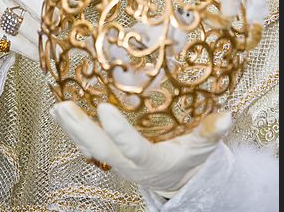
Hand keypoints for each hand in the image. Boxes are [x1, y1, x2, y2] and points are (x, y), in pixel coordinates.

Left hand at [51, 101, 230, 197]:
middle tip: (63, 106)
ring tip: (56, 107)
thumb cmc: (188, 158)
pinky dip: (72, 130)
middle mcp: (128, 164)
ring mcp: (115, 161)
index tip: (105, 109)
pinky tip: (59, 112)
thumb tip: (227, 115)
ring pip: (88, 147)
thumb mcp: (203, 147)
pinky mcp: (108, 154)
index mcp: (152, 161)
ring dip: (70, 128)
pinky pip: (86, 144)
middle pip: (100, 149)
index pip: (133, 148)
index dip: (119, 132)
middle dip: (80, 129)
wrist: (175, 176)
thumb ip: (211, 131)